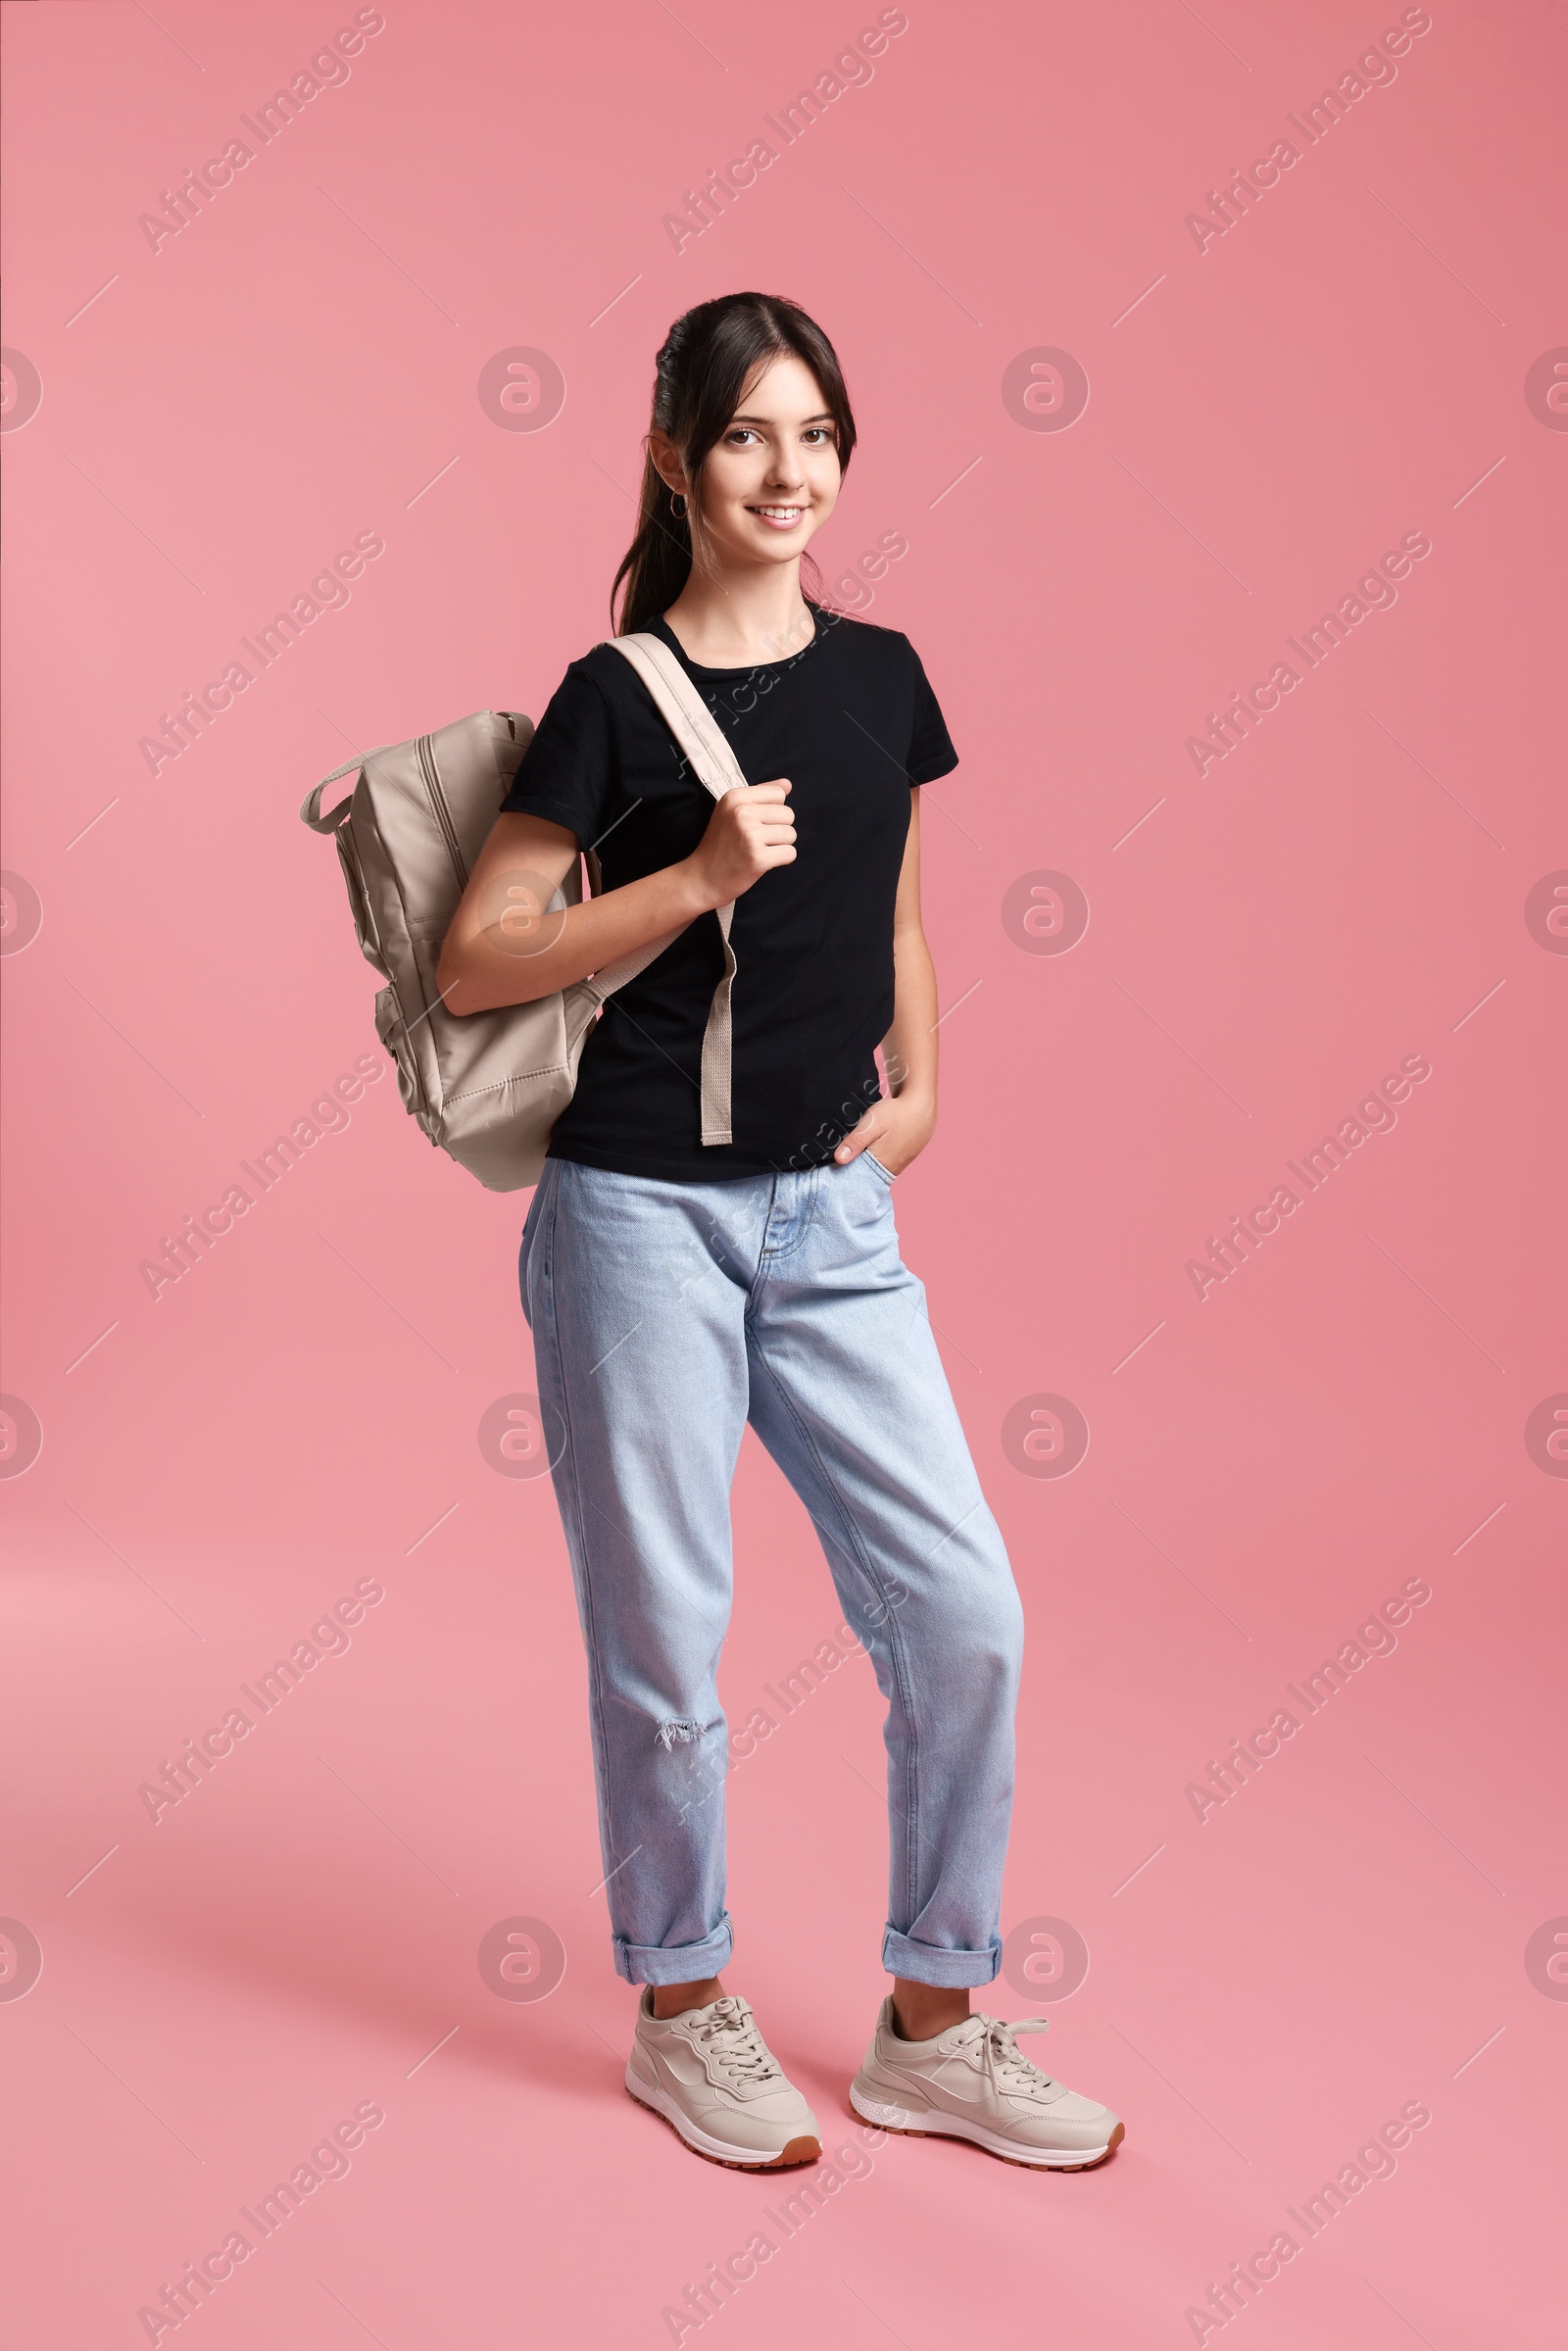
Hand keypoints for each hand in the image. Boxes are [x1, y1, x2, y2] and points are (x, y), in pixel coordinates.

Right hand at [684, 780, 794, 908]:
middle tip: (756, 840)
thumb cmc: (720, 844)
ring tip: (758, 850)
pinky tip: (762, 862)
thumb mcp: (732, 811)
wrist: (704, 878)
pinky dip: (780, 860)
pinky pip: (790, 853)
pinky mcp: (758, 858)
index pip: (778, 794)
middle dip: (778, 829)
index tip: (755, 823)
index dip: (772, 811)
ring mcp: (750, 835)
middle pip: (788, 814)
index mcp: (735, 797)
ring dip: (780, 845)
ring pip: (791, 834)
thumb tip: (787, 784)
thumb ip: (761, 794)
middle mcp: (742, 813)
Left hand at [832, 1091, 935, 1178]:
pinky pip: (888, 1157)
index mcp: (882, 1165)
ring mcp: (902, 1161)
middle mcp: (893, 1167)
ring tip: (860, 1144)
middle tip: (846, 1148)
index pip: (858, 1176)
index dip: (846, 1170)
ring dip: (868, 1157)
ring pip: (878, 1164)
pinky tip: (875, 1141)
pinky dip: (879, 1152)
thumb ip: (855, 1142)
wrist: (922, 1101)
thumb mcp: (871, 1124)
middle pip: (869, 1171)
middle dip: (856, 1163)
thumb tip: (839, 1160)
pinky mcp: (906, 1153)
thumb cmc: (897, 1112)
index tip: (834, 1161)